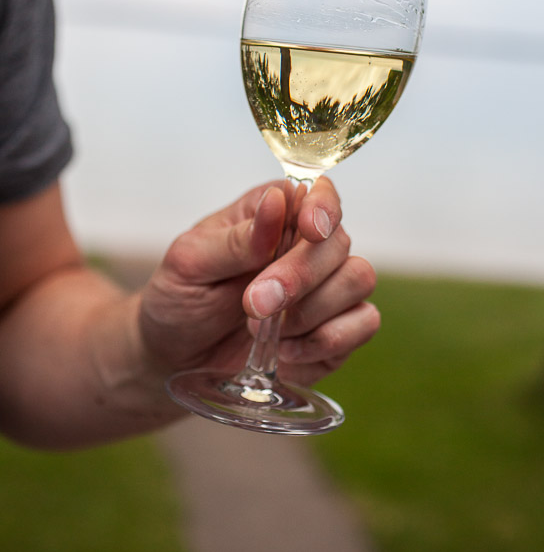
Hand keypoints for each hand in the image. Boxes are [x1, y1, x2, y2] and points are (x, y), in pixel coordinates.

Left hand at [139, 178, 379, 385]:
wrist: (173, 358)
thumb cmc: (180, 298)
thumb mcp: (190, 263)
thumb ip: (237, 238)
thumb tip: (276, 201)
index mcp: (276, 215)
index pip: (320, 193)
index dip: (323, 207)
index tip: (309, 228)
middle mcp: (309, 246)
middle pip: (339, 242)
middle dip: (299, 276)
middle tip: (253, 303)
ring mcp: (328, 289)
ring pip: (358, 280)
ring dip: (310, 310)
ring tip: (259, 328)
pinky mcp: (337, 331)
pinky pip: (363, 324)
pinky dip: (326, 340)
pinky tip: (285, 351)